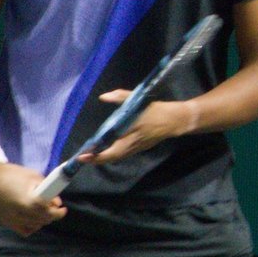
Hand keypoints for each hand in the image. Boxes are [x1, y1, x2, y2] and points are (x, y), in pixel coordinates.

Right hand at [0, 162, 65, 235]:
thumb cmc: (12, 174)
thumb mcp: (33, 176)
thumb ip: (48, 190)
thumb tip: (57, 202)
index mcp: (29, 202)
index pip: (50, 213)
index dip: (59, 212)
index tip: (62, 209)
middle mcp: (22, 214)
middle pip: (44, 220)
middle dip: (52, 215)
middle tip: (53, 208)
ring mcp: (13, 220)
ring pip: (35, 226)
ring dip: (42, 220)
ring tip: (42, 211)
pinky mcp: (7, 222)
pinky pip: (24, 231)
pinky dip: (31, 227)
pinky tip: (32, 219)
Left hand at [80, 94, 198, 165]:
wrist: (174, 120)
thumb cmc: (155, 110)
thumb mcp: (137, 100)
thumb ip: (120, 97)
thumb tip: (103, 97)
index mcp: (130, 135)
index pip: (110, 151)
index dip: (96, 156)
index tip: (83, 156)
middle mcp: (132, 146)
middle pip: (111, 158)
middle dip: (96, 159)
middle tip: (83, 157)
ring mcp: (137, 148)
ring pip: (117, 157)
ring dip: (104, 157)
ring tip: (91, 154)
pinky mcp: (140, 148)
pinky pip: (123, 154)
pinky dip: (113, 153)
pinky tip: (107, 148)